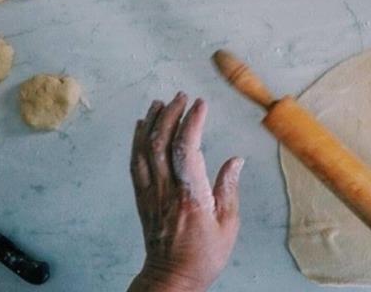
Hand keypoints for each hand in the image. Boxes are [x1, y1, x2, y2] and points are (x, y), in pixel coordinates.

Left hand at [128, 92, 244, 291]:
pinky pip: (135, 163)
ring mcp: (150, 193)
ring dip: (152, 122)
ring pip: (145, 149)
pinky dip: (137, 141)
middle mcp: (167, 191)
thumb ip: (228, 188)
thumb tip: (236, 160)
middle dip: (171, 114)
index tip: (201, 104)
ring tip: (161, 102)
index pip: (187, 149)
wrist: (172, 277)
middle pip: (162, 143)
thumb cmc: (203, 255)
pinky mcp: (142, 198)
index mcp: (191, 196)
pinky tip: (142, 126)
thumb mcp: (228, 224)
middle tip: (182, 97)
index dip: (192, 122)